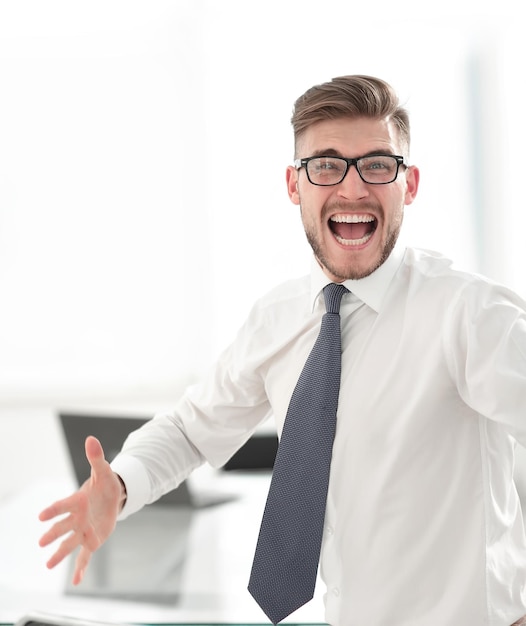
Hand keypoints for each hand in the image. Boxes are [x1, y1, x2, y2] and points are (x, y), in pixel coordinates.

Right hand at [38, 435, 124, 583]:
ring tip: (48, 565)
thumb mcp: (103, 471)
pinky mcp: (91, 541)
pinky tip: (76, 581)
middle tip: (42, 541)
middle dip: (53, 534)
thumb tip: (91, 438)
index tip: (41, 516)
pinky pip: (84, 556)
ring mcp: (83, 531)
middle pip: (63, 527)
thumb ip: (96, 457)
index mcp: (77, 501)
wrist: (111, 497)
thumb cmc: (104, 484)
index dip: (53, 511)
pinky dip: (80, 568)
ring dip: (59, 554)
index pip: (62, 506)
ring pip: (69, 544)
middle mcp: (76, 518)